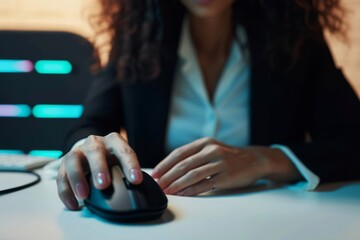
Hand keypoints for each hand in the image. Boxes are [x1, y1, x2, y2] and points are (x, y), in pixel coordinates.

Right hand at [56, 132, 142, 209]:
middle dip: (99, 168)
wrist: (92, 150)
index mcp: (113, 141)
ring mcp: (78, 152)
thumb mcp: (121, 160)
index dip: (130, 165)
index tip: (136, 180)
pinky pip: (61, 177)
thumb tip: (139, 191)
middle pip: (95, 151)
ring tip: (84, 195)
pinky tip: (73, 204)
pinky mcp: (64, 164)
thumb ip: (127, 172)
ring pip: (73, 161)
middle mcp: (94, 143)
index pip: (123, 150)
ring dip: (78, 178)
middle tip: (103, 185)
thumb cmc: (111, 158)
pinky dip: (66, 191)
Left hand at [152, 138, 300, 195]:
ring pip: (192, 175)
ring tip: (167, 191)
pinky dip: (191, 190)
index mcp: (205, 142)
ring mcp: (220, 163)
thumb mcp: (211, 148)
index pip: (179, 153)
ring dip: (176, 185)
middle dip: (167, 176)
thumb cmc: (228, 156)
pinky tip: (182, 194)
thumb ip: (194, 155)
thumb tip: (170, 168)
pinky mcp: (227, 176)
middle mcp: (211, 150)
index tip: (155, 173)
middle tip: (158, 185)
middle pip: (183, 164)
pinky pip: (205, 184)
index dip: (165, 164)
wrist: (254, 160)